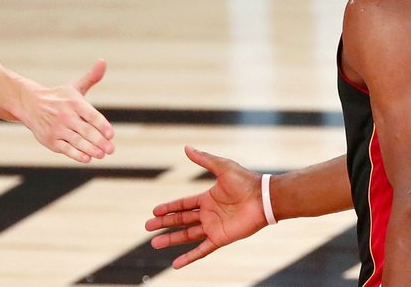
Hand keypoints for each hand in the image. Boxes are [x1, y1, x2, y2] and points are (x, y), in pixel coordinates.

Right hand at [20, 59, 114, 162]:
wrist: (30, 104)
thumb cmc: (58, 97)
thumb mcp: (74, 86)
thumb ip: (92, 77)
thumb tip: (103, 61)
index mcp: (74, 102)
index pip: (91, 115)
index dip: (102, 125)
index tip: (111, 134)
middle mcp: (66, 115)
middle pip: (86, 131)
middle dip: (100, 141)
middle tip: (111, 149)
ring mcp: (57, 129)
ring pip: (77, 141)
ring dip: (91, 149)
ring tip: (102, 155)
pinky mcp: (51, 140)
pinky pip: (66, 149)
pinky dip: (77, 154)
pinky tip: (87, 158)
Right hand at [145, 145, 265, 267]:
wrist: (263, 198)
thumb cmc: (246, 181)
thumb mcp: (222, 167)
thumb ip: (204, 160)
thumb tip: (186, 147)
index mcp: (207, 198)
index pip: (182, 204)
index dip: (168, 207)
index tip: (154, 211)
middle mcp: (208, 213)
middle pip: (181, 220)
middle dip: (164, 223)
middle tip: (147, 226)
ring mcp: (213, 227)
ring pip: (187, 235)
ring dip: (171, 239)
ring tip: (154, 243)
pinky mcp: (220, 238)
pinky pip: (202, 250)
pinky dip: (189, 257)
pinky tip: (176, 264)